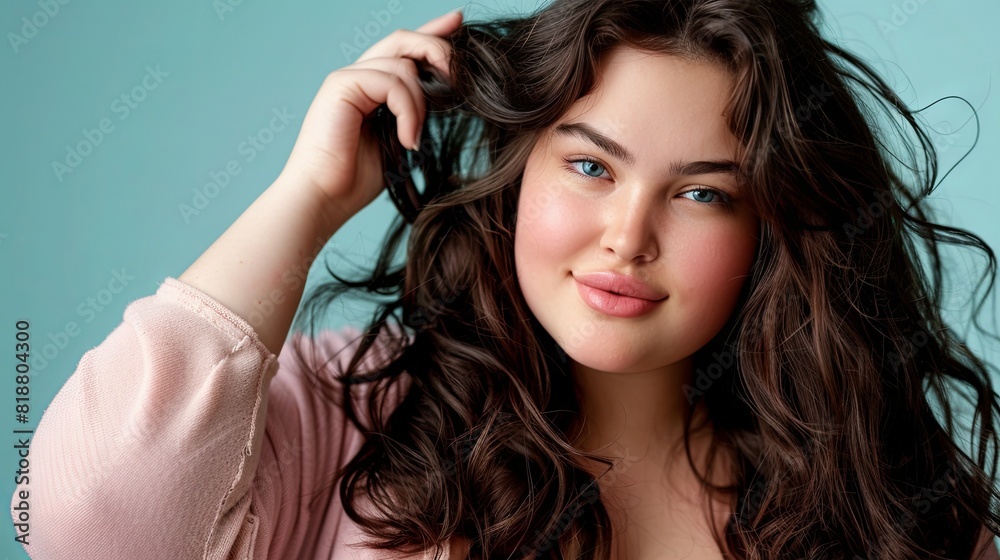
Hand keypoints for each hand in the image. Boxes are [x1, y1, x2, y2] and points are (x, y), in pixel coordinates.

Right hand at [276, 9, 461, 223]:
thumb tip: (448, 97)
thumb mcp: (399, 140)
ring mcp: (348, 77)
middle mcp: (358, 75)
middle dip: (438, 48)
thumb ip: (415, 113)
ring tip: (415, 138)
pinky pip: (391, 82)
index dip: (432, 32)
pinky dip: (408, 111)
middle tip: (461, 71)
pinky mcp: (341, 85)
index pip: (404, 49)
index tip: (458, 22)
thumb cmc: (356, 179)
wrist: (324, 198)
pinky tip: (407, 140)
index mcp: (371, 87)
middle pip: (404, 41)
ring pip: (403, 65)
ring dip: (421, 103)